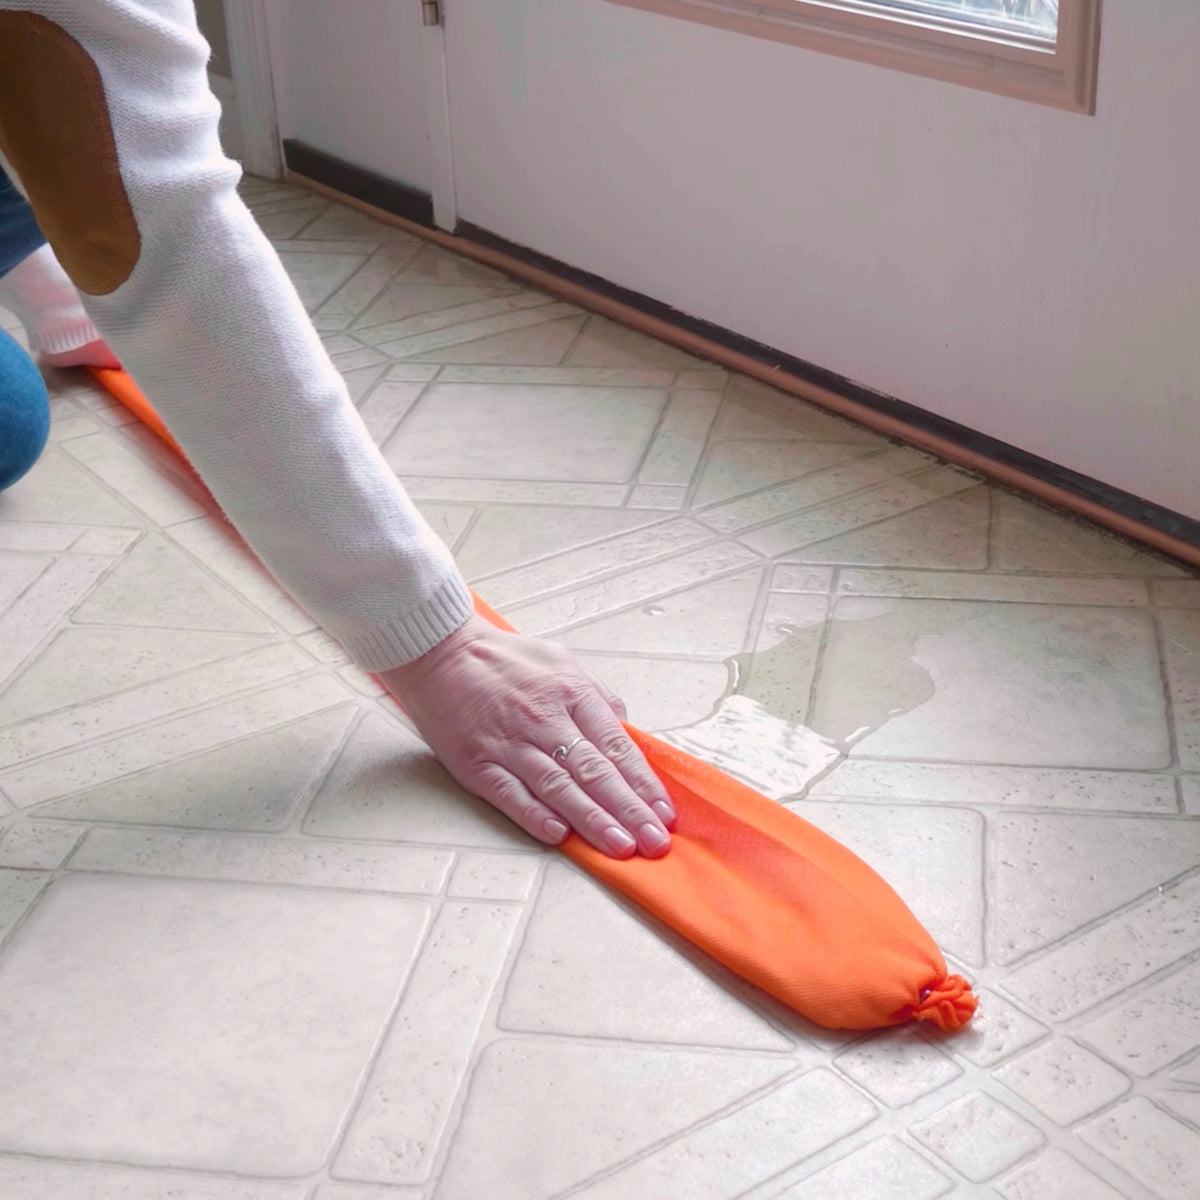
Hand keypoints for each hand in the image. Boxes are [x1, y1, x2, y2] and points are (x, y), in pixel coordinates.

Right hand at [379, 616, 675, 857]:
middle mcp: (543, 720)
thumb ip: (596, 697)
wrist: (438, 652)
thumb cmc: (503, 660)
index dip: (643, 782)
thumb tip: (625, 730)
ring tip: (620, 846)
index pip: (616, 745)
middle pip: (594, 771)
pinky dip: (534, 816)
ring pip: (558, 787)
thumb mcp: (561, 662)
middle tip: (655, 841)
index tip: (663, 811)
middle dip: (629, 810)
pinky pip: (510, 794)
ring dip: (592, 820)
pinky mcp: (475, 762)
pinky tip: (559, 836)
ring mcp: (508, 743)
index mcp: (571, 693)